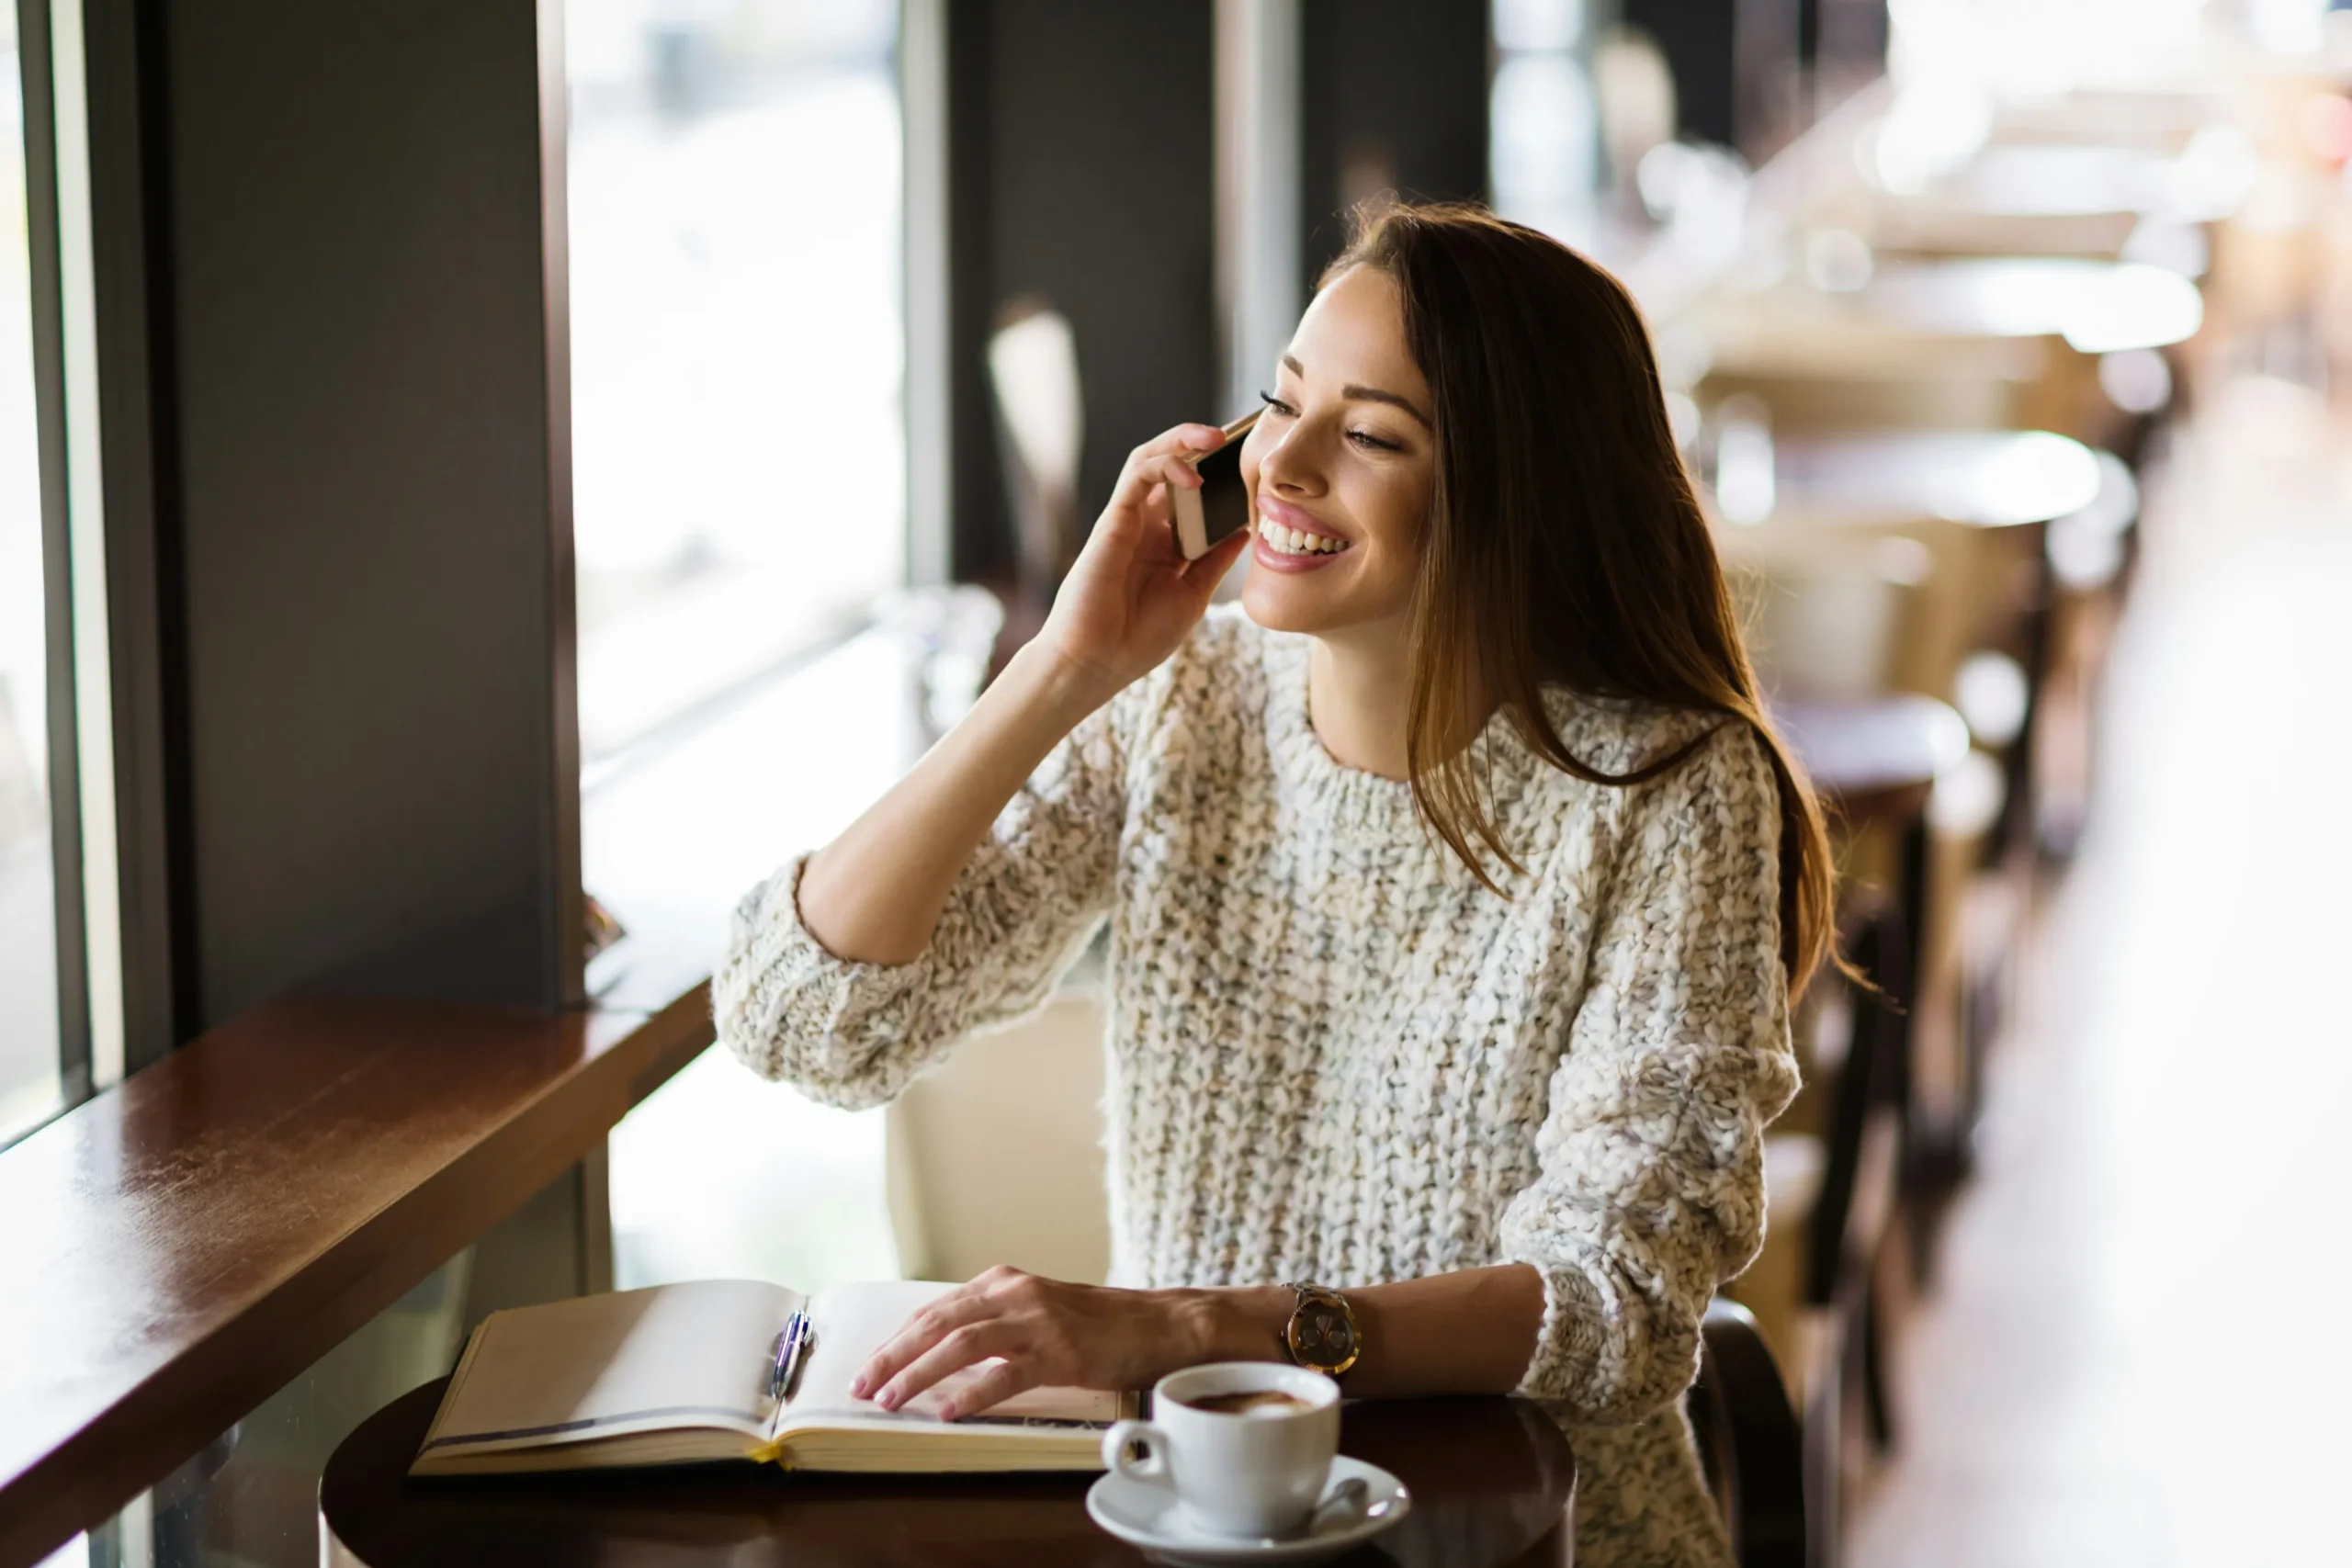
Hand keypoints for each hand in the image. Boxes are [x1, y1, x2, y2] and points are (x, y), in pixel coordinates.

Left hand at [852, 1267, 1220, 1421]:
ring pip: (962, 1343)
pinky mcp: (1059, 1351)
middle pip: (937, 1321)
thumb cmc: (1095, 1324)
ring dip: (919, 1373)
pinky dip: (971, 1393)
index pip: (934, 1309)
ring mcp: (1036, 1320)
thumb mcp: (1034, 1310)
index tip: (870, 1367)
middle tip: (863, 1385)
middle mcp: (1013, 1292)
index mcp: (1002, 1281)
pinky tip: (949, 1412)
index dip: (897, 1339)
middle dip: (893, 1355)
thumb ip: (992, 1322)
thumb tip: (937, 1351)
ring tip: (892, 1399)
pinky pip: (1005, 1373)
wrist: (1155, 1324)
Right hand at [1034, 424, 1254, 698]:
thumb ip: (1215, 560)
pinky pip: (1137, 476)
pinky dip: (1165, 465)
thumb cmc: (1138, 638)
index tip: (1253, 460)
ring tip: (1217, 437)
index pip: (1194, 491)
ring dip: (1183, 441)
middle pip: (1174, 466)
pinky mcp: (1113, 520)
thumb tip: (1247, 530)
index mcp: (1167, 542)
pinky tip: (1192, 474)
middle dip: (1204, 444)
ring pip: (1153, 459)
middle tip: (1240, 432)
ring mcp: (1129, 520)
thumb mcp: (1193, 595)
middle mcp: (1147, 524)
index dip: (1220, 471)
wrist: (1097, 663)